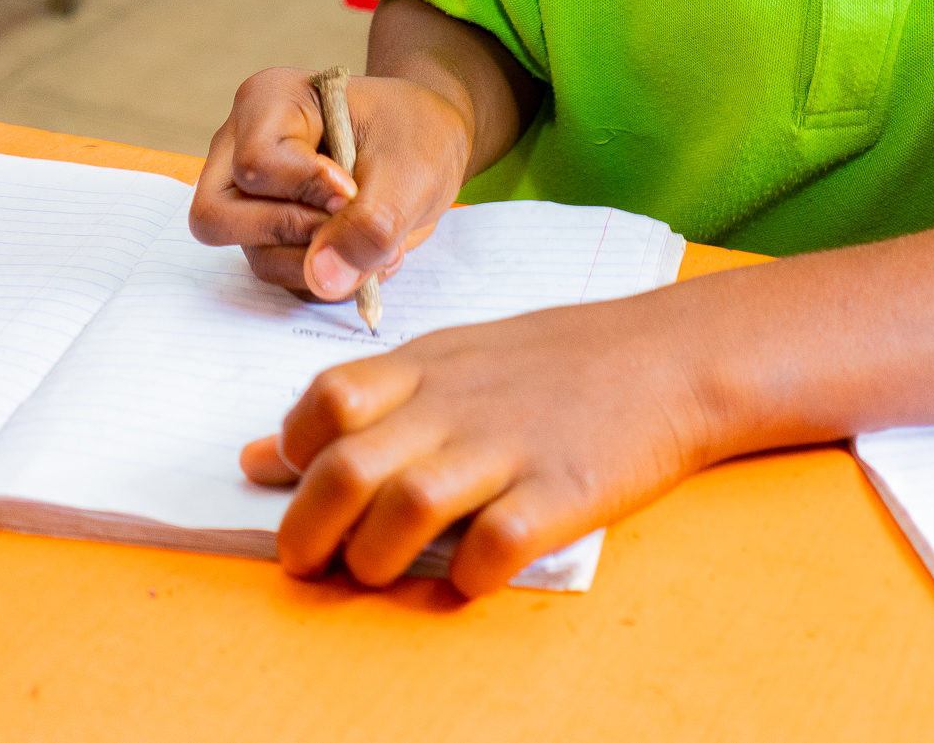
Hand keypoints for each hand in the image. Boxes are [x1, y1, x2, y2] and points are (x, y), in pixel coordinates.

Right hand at [187, 66, 469, 301]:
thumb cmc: (413, 134)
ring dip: (322, 264)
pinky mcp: (269, 236)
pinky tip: (366, 253)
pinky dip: (329, 277)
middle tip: (348, 221)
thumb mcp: (409, 170)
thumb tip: (323, 277)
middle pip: (218, 217)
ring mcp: (249, 198)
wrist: (427, 147)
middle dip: (293, 234)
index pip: (255, 165)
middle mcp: (240, 149)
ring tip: (378, 244)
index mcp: (268, 103)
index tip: (352, 189)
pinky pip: (283, 277)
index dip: (306, 189)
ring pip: (255, 256)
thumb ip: (369, 223)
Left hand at [239, 284, 718, 593]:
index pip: (328, 398)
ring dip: (374, 556)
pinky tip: (466, 578)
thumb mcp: (453, 358)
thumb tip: (259, 458)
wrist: (674, 356)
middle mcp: (460, 404)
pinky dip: (469, 575)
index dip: (294, 449)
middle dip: (307, 528)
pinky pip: (497, 544)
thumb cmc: (556, 362)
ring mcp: (512, 447)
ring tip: (376, 572)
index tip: (297, 482)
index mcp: (429, 365)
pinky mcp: (565, 491)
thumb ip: (364, 404)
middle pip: (350, 465)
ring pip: (408, 506)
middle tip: (308, 562)